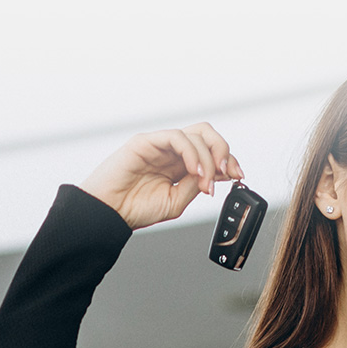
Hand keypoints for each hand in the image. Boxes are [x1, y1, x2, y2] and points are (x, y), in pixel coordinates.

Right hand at [78, 123, 243, 230]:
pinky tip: (194, 171)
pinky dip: (192, 152)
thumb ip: (195, 185)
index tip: (238, 177)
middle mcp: (171, 151)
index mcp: (179, 165)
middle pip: (208, 134)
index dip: (228, 161)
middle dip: (224, 151)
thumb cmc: (134, 209)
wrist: (108, 213)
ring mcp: (159, 144)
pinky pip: (176, 137)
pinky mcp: (146, 141)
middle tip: (228, 173)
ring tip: (206, 181)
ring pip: (196, 134)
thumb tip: (217, 174)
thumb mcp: (175, 202)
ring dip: (209, 157)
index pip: (211, 152)